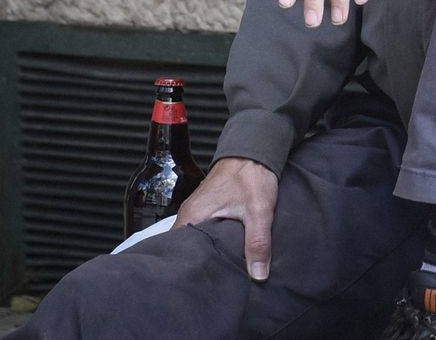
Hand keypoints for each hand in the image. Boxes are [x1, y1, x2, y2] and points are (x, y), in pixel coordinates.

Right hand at [175, 157, 278, 280]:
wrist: (255, 150)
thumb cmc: (251, 175)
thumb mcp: (259, 211)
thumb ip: (258, 242)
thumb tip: (258, 275)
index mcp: (192, 217)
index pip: (176, 252)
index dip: (186, 269)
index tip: (197, 284)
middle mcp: (189, 215)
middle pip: (184, 248)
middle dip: (197, 265)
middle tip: (210, 283)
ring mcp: (196, 211)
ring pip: (195, 240)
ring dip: (205, 253)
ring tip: (216, 273)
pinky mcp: (207, 209)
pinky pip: (203, 232)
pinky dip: (211, 242)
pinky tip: (222, 254)